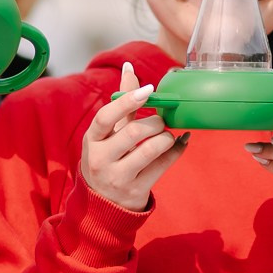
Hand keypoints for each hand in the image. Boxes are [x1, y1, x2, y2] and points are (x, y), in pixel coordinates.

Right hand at [80, 61, 188, 211]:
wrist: (103, 205)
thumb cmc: (107, 159)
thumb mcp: (106, 135)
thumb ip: (120, 103)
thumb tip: (129, 67)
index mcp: (91, 140)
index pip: (106, 117)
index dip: (128, 100)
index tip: (148, 90)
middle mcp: (101, 159)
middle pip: (134, 132)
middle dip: (155, 122)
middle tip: (161, 120)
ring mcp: (118, 177)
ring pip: (151, 149)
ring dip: (166, 137)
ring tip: (168, 135)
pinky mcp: (136, 190)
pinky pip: (164, 165)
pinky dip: (177, 150)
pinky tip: (181, 142)